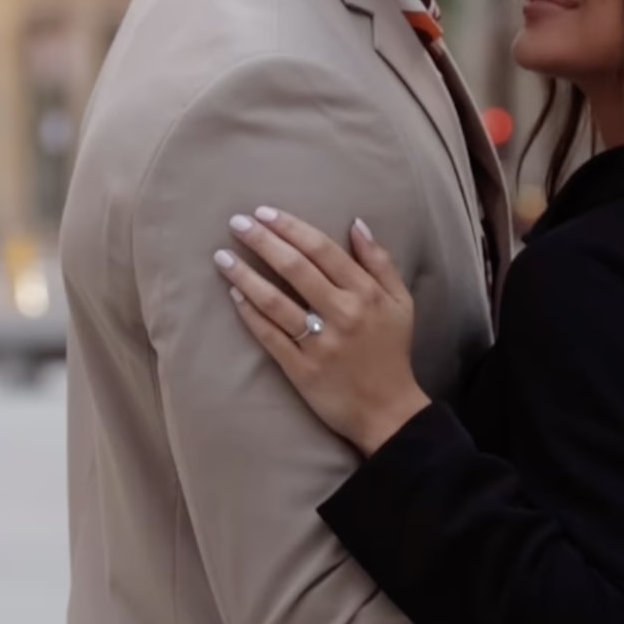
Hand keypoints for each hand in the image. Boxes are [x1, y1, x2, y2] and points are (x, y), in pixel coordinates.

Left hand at [213, 208, 429, 455]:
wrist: (388, 411)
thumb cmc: (393, 352)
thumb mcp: (401, 303)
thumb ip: (380, 262)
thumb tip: (357, 224)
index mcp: (366, 294)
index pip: (323, 250)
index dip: (291, 228)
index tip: (264, 212)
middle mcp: (343, 314)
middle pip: (296, 269)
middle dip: (263, 241)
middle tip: (236, 222)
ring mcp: (320, 343)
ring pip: (276, 302)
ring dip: (245, 275)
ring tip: (222, 256)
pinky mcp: (302, 370)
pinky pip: (270, 336)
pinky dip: (250, 314)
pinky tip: (234, 295)